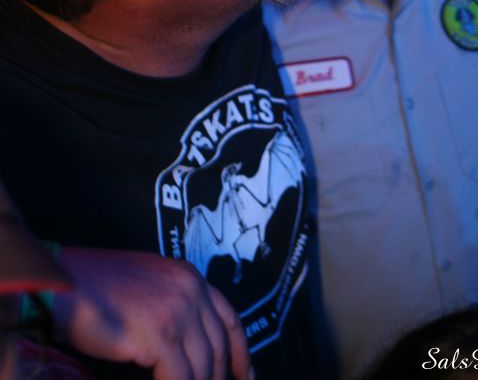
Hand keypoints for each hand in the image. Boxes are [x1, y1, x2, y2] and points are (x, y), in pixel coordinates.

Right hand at [54, 248, 252, 379]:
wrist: (62, 281)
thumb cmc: (94, 287)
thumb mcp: (147, 287)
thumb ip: (172, 308)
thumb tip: (184, 348)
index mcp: (189, 277)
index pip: (230, 319)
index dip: (241, 353)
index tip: (246, 377)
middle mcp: (191, 290)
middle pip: (217, 348)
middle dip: (217, 378)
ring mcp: (177, 311)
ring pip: (202, 367)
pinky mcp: (160, 334)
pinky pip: (179, 378)